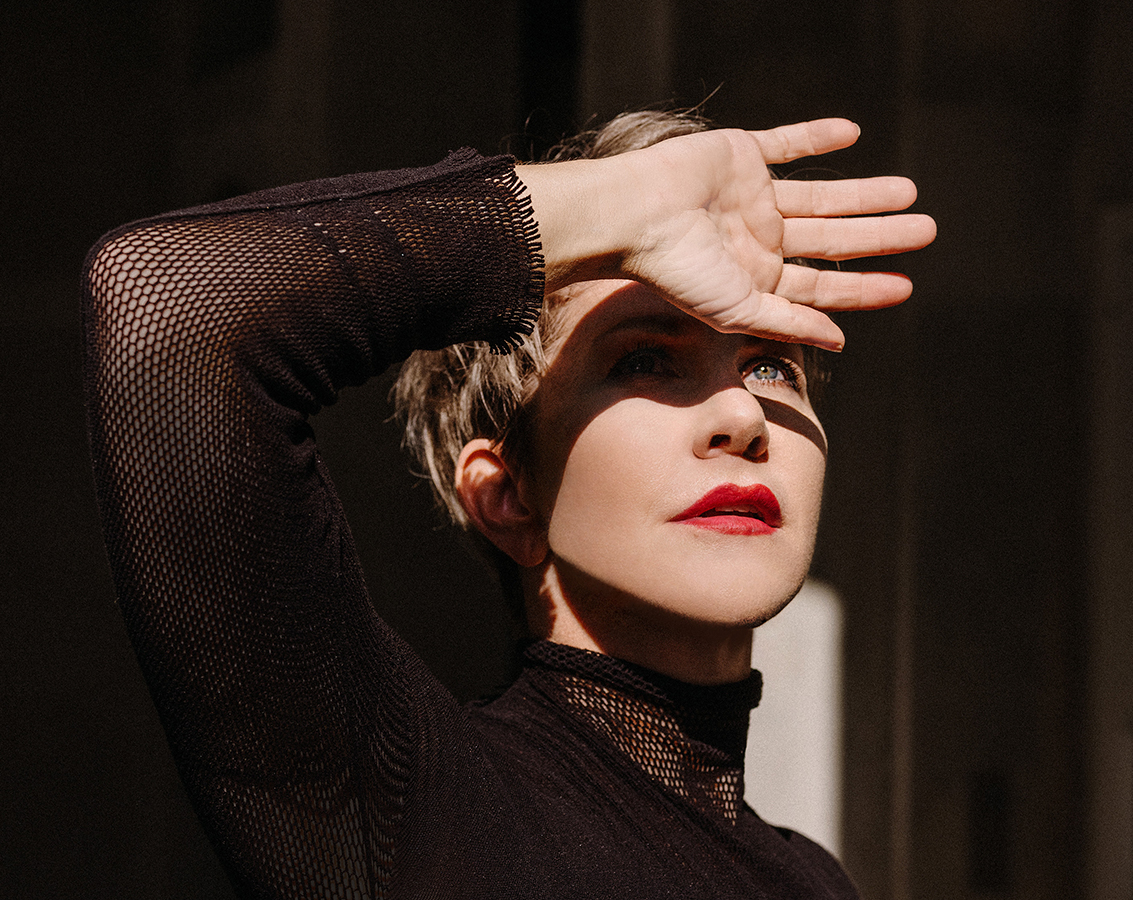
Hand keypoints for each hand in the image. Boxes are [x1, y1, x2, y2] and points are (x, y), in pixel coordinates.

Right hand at [518, 119, 935, 349]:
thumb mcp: (737, 310)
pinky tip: (852, 133)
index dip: (864, 287)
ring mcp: (751, 197)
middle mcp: (759, 239)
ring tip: (909, 192)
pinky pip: (786, 143)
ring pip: (821, 195)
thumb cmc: (676, 270)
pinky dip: (816, 138)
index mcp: (758, 278)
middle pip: (831, 239)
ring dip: (863, 194)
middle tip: (928, 230)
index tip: (906, 287)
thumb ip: (788, 323)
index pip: (823, 285)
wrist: (634, 215)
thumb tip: (840, 342)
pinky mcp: (739, 156)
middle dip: (878, 236)